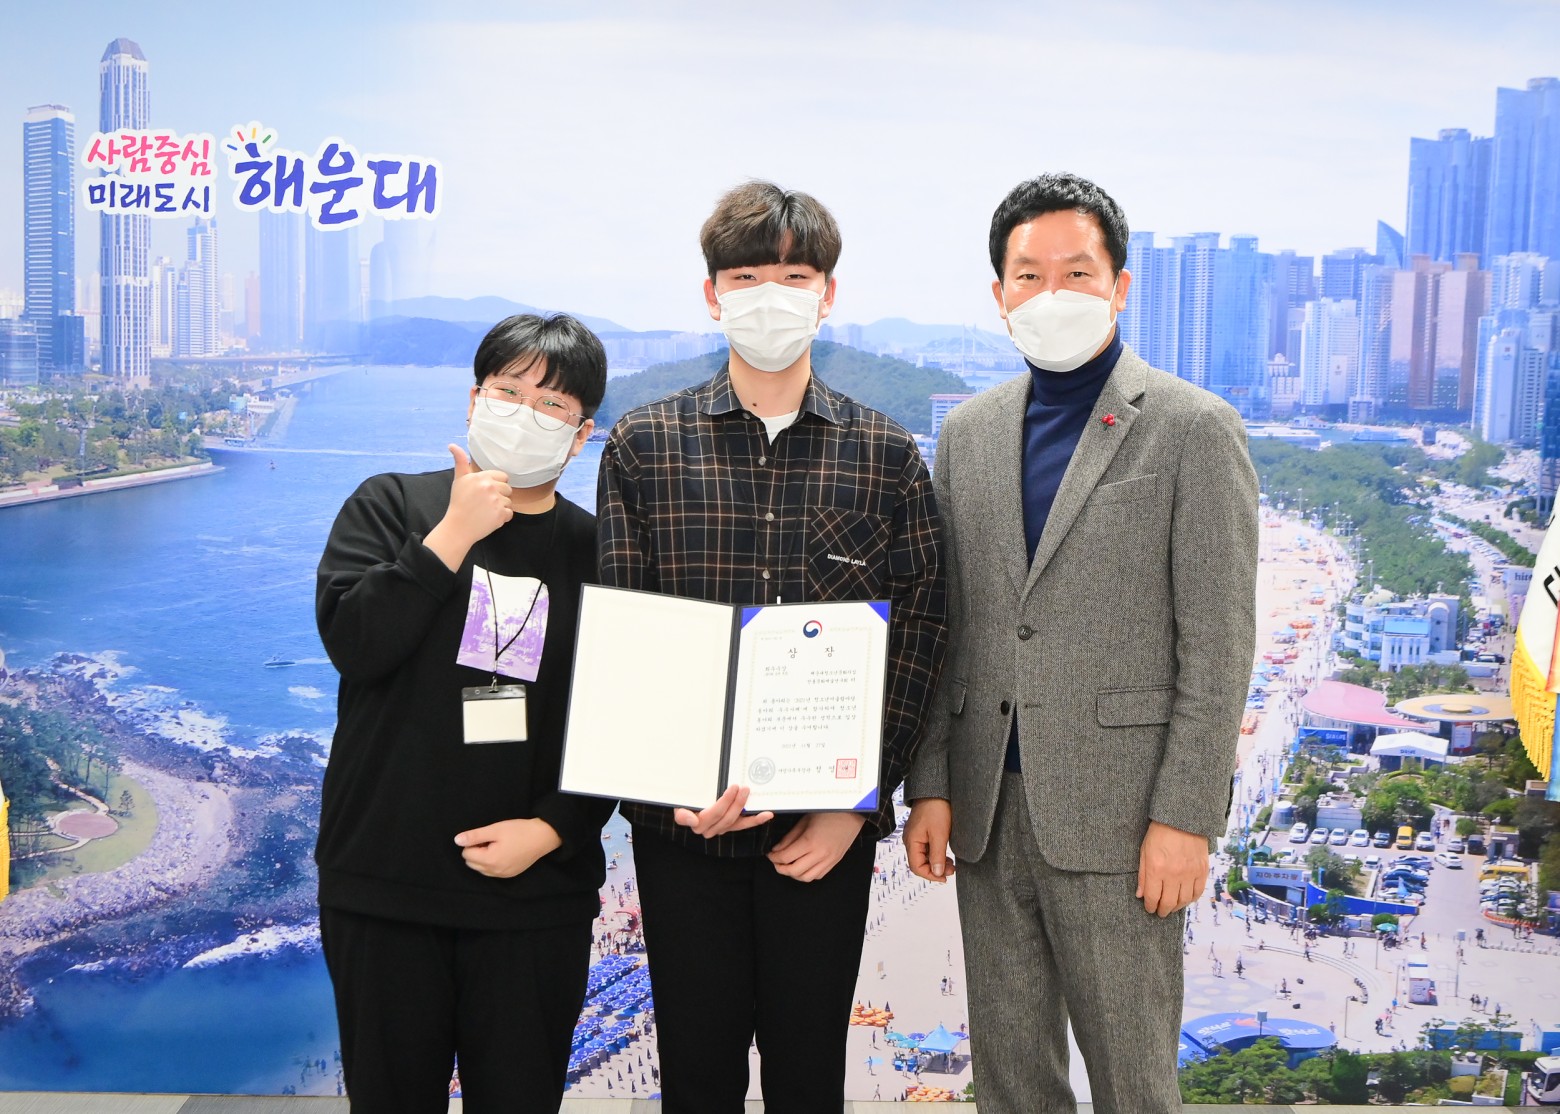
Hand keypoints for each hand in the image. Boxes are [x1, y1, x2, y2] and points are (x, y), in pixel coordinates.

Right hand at [424, 444, 512, 570]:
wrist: (458, 527)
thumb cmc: (458, 502)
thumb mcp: (459, 479)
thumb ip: (461, 461)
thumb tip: (452, 445)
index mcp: (482, 477)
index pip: (503, 476)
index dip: (496, 485)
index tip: (486, 492)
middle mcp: (491, 487)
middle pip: (508, 489)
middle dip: (500, 496)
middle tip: (485, 503)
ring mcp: (497, 501)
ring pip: (509, 502)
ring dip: (501, 507)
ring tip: (487, 511)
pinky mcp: (501, 515)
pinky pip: (510, 514)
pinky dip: (502, 518)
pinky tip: (490, 518)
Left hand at [454, 818, 561, 877]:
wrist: (543, 837)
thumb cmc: (519, 831)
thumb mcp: (495, 829)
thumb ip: (474, 836)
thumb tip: (457, 840)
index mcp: (490, 860)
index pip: (466, 854)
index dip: (473, 842)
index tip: (486, 836)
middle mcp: (495, 872)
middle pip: (472, 864)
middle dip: (476, 851)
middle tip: (491, 840)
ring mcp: (503, 875)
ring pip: (481, 869)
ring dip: (483, 858)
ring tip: (497, 845)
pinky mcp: (510, 875)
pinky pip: (492, 872)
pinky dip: (492, 863)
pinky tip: (503, 852)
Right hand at [673, 784, 773, 838]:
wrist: (685, 804)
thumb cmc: (683, 802)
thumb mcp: (679, 805)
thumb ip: (682, 815)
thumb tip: (693, 821)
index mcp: (697, 823)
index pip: (714, 813)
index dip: (725, 801)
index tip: (733, 788)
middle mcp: (709, 829)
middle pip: (727, 817)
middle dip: (737, 801)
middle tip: (743, 786)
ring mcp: (720, 828)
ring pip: (736, 821)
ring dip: (745, 807)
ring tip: (749, 793)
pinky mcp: (730, 827)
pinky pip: (743, 825)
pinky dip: (756, 820)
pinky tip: (767, 815)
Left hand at [767, 812, 865, 881]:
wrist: (851, 814)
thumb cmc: (827, 813)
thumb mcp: (804, 821)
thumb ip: (790, 837)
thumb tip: (777, 850)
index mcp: (810, 842)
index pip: (786, 857)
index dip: (774, 858)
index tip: (769, 854)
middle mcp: (819, 854)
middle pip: (794, 871)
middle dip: (780, 868)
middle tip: (775, 861)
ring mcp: (828, 861)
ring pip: (806, 877)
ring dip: (793, 874)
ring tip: (788, 865)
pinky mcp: (834, 862)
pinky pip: (818, 876)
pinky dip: (807, 875)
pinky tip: (802, 866)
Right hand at [904, 798, 954, 881]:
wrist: (936, 790)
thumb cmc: (936, 809)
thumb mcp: (940, 835)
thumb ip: (937, 856)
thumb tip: (936, 873)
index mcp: (912, 842)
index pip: (916, 867)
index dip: (930, 876)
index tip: (944, 878)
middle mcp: (911, 840)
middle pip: (920, 863)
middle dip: (935, 869)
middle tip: (952, 870)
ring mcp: (916, 836)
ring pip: (924, 856)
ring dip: (937, 862)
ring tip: (952, 864)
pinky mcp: (922, 831)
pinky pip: (927, 848)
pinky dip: (936, 854)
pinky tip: (946, 855)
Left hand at [1136, 820, 1207, 916]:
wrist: (1183, 819)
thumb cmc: (1159, 833)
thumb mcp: (1144, 851)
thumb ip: (1142, 875)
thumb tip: (1141, 895)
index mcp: (1157, 868)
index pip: (1153, 897)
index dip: (1150, 906)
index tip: (1149, 908)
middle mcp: (1174, 874)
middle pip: (1169, 902)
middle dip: (1163, 910)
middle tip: (1160, 912)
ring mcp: (1190, 873)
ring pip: (1184, 900)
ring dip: (1176, 907)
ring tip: (1171, 907)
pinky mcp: (1202, 870)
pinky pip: (1198, 892)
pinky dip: (1191, 899)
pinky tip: (1185, 899)